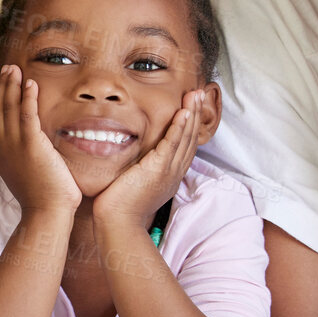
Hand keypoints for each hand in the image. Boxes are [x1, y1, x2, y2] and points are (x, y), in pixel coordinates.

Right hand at [0, 64, 80, 215]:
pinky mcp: (31, 145)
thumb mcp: (21, 174)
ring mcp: (14, 145)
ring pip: (8, 108)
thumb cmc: (40, 198)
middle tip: (6, 68)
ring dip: (11, 85)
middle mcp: (1, 147)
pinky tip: (30, 83)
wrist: (46, 212)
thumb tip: (26, 149)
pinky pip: (26, 114)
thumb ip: (19, 158)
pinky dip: (27, 97)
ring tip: (15, 69)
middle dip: (0, 86)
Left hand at [90, 89, 205, 233]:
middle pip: (190, 138)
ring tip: (196, 95)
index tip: (192, 107)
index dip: (191, 125)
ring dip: (192, 114)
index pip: (185, 146)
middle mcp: (173, 172)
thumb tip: (130, 158)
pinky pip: (172, 144)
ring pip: (185, 138)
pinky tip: (184, 113)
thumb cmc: (119, 207)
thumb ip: (137, 168)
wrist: (117, 223)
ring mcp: (168, 171)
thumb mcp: (134, 182)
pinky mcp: (158, 169)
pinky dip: (180, 127)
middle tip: (200, 93)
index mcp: (169, 175)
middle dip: (196, 114)